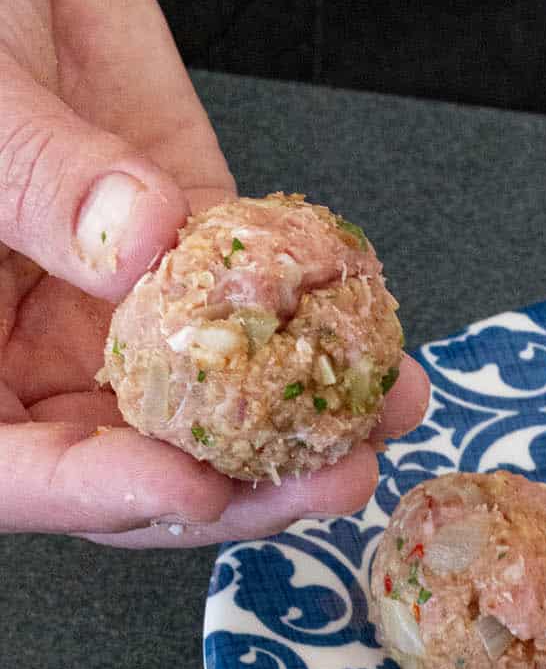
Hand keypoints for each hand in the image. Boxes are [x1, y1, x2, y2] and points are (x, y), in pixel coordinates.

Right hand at [0, 0, 427, 545]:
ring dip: (301, 427)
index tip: (193, 486)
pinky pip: (256, 314)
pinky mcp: (191, 264)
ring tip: (385, 419)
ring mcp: (117, 320)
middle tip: (332, 481)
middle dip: (239, 485)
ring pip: (207, 412)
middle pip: (130, 463)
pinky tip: (383, 341)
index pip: (14, 470)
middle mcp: (32, 361)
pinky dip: (318, 335)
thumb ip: (37, 176)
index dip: (98, 492)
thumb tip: (136, 242)